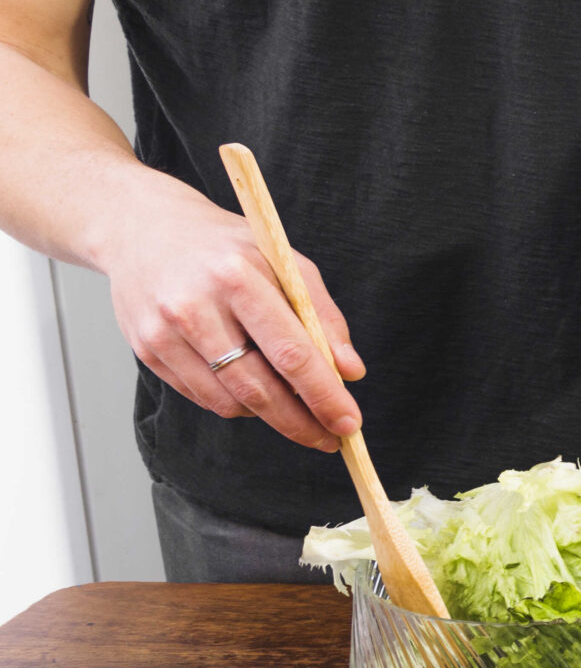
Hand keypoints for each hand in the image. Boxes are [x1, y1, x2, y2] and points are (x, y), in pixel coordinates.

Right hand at [98, 187, 365, 451]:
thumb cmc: (226, 248)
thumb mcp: (284, 262)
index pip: (291, 353)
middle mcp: (195, 308)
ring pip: (230, 401)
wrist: (143, 229)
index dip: (324, 396)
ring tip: (295, 410)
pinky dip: (236, 403)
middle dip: (301, 422)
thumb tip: (350, 372)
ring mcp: (164, 333)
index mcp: (238, 277)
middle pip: (259, 388)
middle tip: (331, 438)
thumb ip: (321, 316)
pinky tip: (253, 391)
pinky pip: (203, 397)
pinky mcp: (146, 351)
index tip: (349, 423)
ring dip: (270, 416)